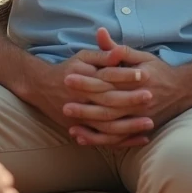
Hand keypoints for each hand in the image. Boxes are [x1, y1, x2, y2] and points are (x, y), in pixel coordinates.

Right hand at [16, 44, 153, 147]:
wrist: (41, 86)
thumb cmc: (69, 69)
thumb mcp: (84, 57)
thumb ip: (103, 55)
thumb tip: (120, 51)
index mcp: (84, 78)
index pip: (107, 77)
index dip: (125, 75)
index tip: (144, 73)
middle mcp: (81, 98)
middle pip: (108, 101)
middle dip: (130, 100)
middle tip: (150, 97)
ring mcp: (81, 116)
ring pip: (107, 124)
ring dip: (129, 126)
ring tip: (149, 123)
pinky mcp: (81, 128)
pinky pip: (104, 138)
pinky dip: (122, 141)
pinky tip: (140, 139)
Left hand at [62, 28, 191, 142]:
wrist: (183, 90)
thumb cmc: (158, 70)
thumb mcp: (140, 55)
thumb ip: (117, 48)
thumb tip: (99, 33)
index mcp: (138, 79)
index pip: (108, 80)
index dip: (88, 79)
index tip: (68, 77)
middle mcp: (140, 99)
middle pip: (108, 103)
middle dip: (84, 104)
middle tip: (64, 102)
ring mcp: (140, 116)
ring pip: (112, 124)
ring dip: (90, 124)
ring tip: (69, 122)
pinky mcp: (140, 128)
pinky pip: (117, 137)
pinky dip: (100, 139)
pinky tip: (83, 138)